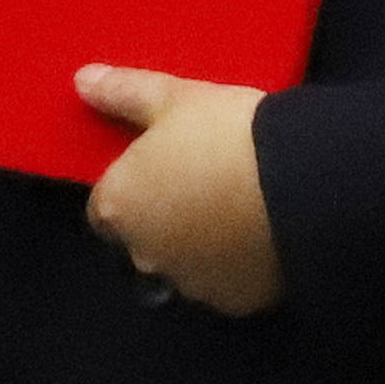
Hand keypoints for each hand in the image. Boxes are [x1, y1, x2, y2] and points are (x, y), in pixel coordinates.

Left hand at [78, 66, 280, 315]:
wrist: (302, 184)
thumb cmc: (226, 135)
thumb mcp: (174, 98)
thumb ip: (123, 93)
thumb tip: (82, 80)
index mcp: (120, 207)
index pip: (104, 207)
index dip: (130, 186)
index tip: (161, 166)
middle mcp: (144, 255)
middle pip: (143, 237)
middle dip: (164, 215)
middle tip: (205, 179)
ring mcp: (190, 284)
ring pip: (185, 262)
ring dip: (200, 241)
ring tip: (240, 204)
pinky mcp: (235, 303)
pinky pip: (226, 281)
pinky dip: (236, 262)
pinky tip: (262, 232)